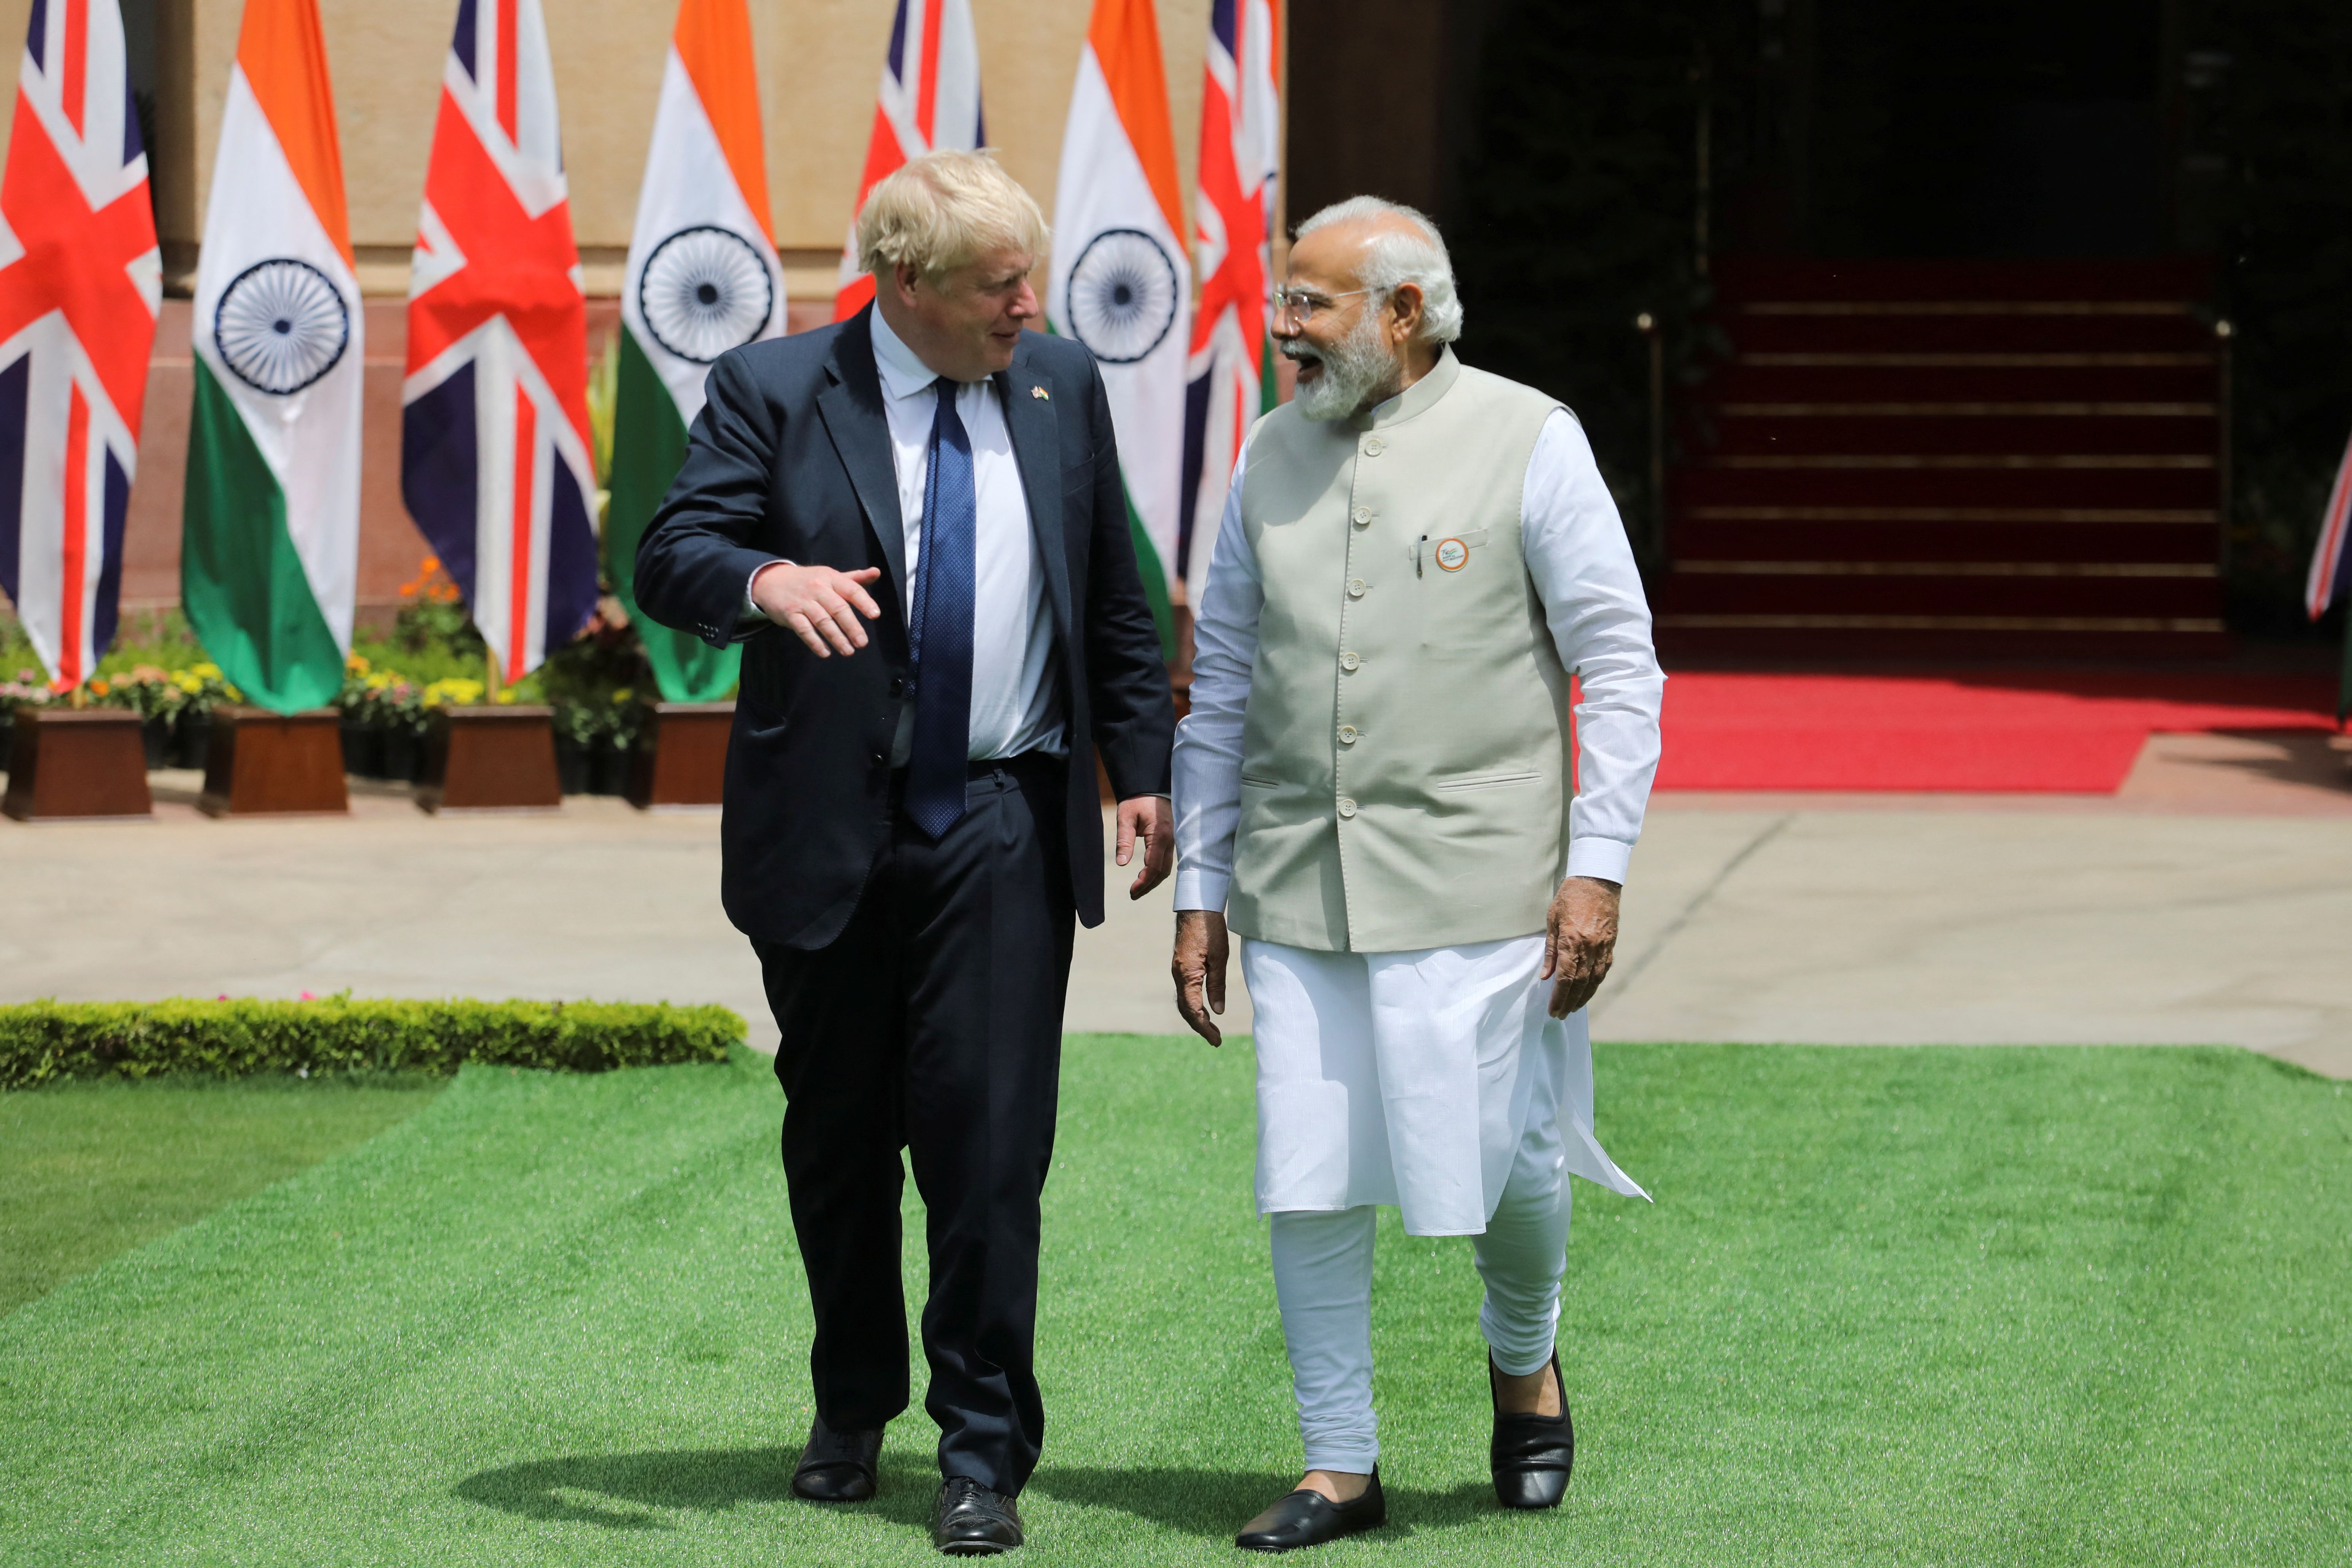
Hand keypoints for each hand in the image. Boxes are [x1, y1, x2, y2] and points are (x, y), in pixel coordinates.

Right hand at [750, 562, 883, 656]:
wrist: (771, 580)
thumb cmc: (808, 581)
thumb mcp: (830, 576)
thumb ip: (854, 579)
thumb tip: (877, 572)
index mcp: (831, 578)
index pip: (851, 589)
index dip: (864, 602)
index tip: (875, 615)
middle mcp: (817, 588)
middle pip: (838, 608)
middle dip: (851, 627)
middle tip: (862, 643)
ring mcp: (802, 601)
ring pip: (822, 621)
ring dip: (836, 638)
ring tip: (848, 651)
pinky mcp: (790, 614)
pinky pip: (804, 630)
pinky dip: (815, 642)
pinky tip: (825, 653)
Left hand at [1115, 795, 1172, 898]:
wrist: (1151, 786)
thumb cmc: (1137, 800)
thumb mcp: (1125, 817)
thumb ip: (1124, 840)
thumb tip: (1121, 864)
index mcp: (1159, 835)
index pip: (1154, 866)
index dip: (1144, 882)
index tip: (1132, 891)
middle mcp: (1170, 840)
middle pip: (1163, 871)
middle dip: (1149, 885)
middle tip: (1133, 894)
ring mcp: (1173, 840)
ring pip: (1167, 867)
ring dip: (1154, 880)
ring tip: (1139, 888)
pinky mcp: (1172, 839)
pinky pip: (1168, 859)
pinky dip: (1158, 871)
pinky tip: (1148, 875)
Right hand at [1172, 910, 1228, 1045]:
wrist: (1197, 906)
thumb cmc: (1210, 929)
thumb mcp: (1220, 958)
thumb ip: (1217, 985)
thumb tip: (1217, 1011)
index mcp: (1187, 974)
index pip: (1193, 1010)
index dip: (1204, 1027)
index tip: (1216, 1040)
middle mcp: (1178, 974)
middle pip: (1185, 1009)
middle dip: (1200, 1026)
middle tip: (1216, 1040)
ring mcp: (1178, 970)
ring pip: (1184, 1001)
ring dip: (1197, 1017)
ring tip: (1212, 1029)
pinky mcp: (1182, 966)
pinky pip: (1185, 991)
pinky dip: (1194, 1005)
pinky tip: (1205, 1008)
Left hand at [1540, 876, 1620, 1018]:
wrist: (1597, 880)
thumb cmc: (1569, 897)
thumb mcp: (1552, 920)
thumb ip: (1550, 950)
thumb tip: (1546, 976)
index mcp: (1572, 940)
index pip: (1565, 978)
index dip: (1559, 997)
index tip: (1553, 1010)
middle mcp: (1590, 947)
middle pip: (1580, 983)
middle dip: (1570, 1002)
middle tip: (1561, 1015)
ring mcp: (1603, 946)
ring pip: (1595, 980)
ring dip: (1584, 997)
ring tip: (1573, 1008)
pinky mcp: (1611, 943)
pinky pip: (1604, 969)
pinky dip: (1596, 983)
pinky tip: (1589, 991)